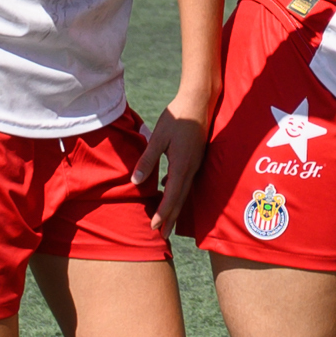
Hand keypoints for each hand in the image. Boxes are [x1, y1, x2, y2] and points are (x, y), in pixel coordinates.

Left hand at [131, 87, 213, 236]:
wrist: (200, 101)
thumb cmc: (177, 117)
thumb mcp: (158, 138)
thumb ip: (147, 160)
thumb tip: (135, 181)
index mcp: (181, 165)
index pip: (172, 196)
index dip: (163, 213)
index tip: (155, 227)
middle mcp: (191, 168)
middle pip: (181, 199)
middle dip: (171, 218)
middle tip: (163, 235)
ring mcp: (196, 163)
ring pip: (185, 191)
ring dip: (175, 206)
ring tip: (167, 219)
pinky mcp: (196, 157)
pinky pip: (187, 180)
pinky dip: (178, 190)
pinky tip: (168, 188)